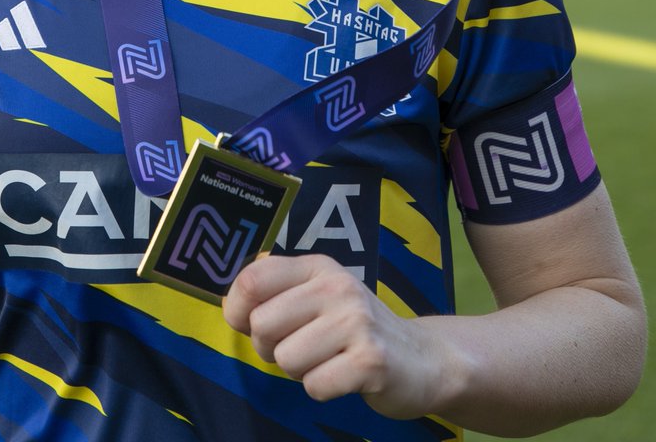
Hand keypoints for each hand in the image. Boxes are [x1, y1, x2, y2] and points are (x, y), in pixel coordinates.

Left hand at [222, 254, 447, 417]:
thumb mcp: (318, 296)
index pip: (252, 278)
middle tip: (301, 348)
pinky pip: (314, 385)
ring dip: (299, 371)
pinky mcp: (371, 361)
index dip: (238, 310)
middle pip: (262, 324)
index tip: (251, 324)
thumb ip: (276, 293)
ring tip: (327, 361)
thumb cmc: (355, 329)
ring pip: (286, 358)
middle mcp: (337, 286)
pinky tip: (344, 377)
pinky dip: (322, 389)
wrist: (424, 359)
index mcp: (317, 267)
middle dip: (271, 348)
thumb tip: (231, 306)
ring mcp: (357, 322)